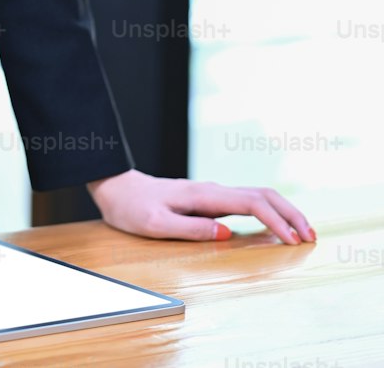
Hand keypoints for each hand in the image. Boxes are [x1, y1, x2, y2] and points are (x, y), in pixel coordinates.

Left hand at [86, 167, 316, 245]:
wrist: (116, 187)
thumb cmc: (132, 207)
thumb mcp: (155, 224)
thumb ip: (190, 228)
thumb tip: (226, 234)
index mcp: (203, 195)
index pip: (251, 204)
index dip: (277, 222)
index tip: (293, 242)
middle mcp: (211, 190)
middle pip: (262, 195)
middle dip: (290, 214)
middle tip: (311, 236)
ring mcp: (211, 193)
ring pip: (257, 196)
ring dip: (283, 212)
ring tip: (302, 233)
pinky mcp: (209, 200)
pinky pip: (246, 203)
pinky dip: (268, 212)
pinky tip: (275, 226)